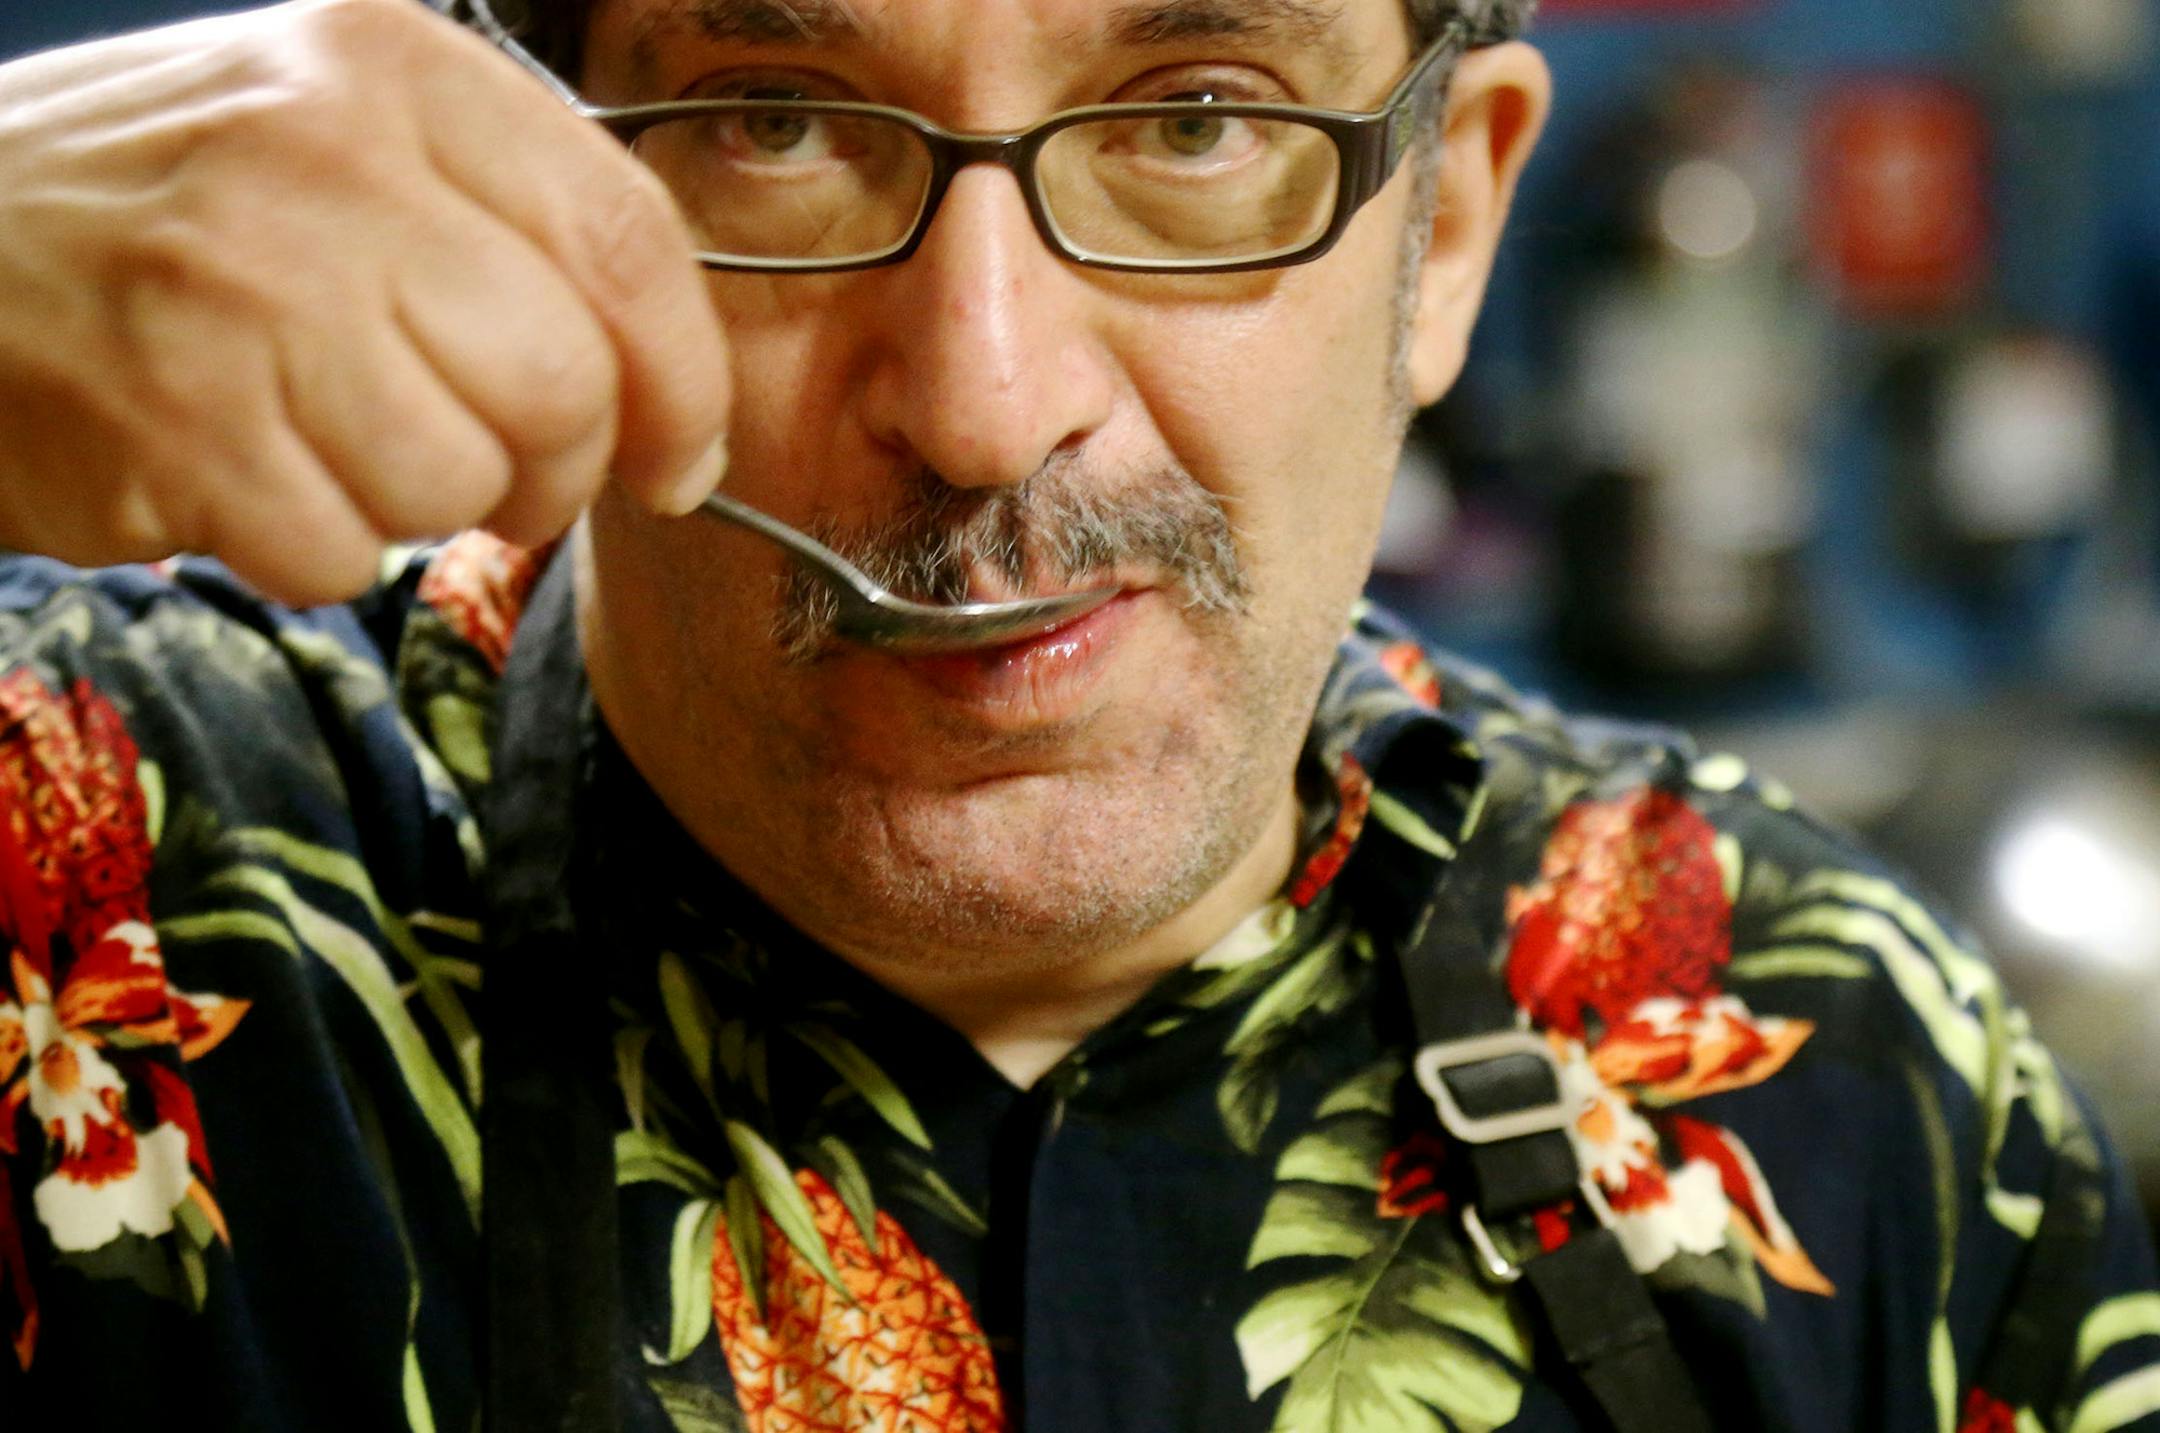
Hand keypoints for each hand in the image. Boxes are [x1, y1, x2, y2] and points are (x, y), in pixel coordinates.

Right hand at [0, 0, 729, 605]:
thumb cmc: (174, 213)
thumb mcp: (341, 139)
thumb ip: (511, 228)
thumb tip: (672, 398)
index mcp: (394, 68)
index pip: (626, 235)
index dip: (684, 379)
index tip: (678, 455)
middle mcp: (323, 158)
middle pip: (563, 382)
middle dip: (556, 471)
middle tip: (498, 476)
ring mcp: (241, 290)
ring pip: (458, 483)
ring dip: (416, 508)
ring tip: (330, 445)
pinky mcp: (171, 424)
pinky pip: (338, 555)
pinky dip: (307, 549)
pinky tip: (243, 474)